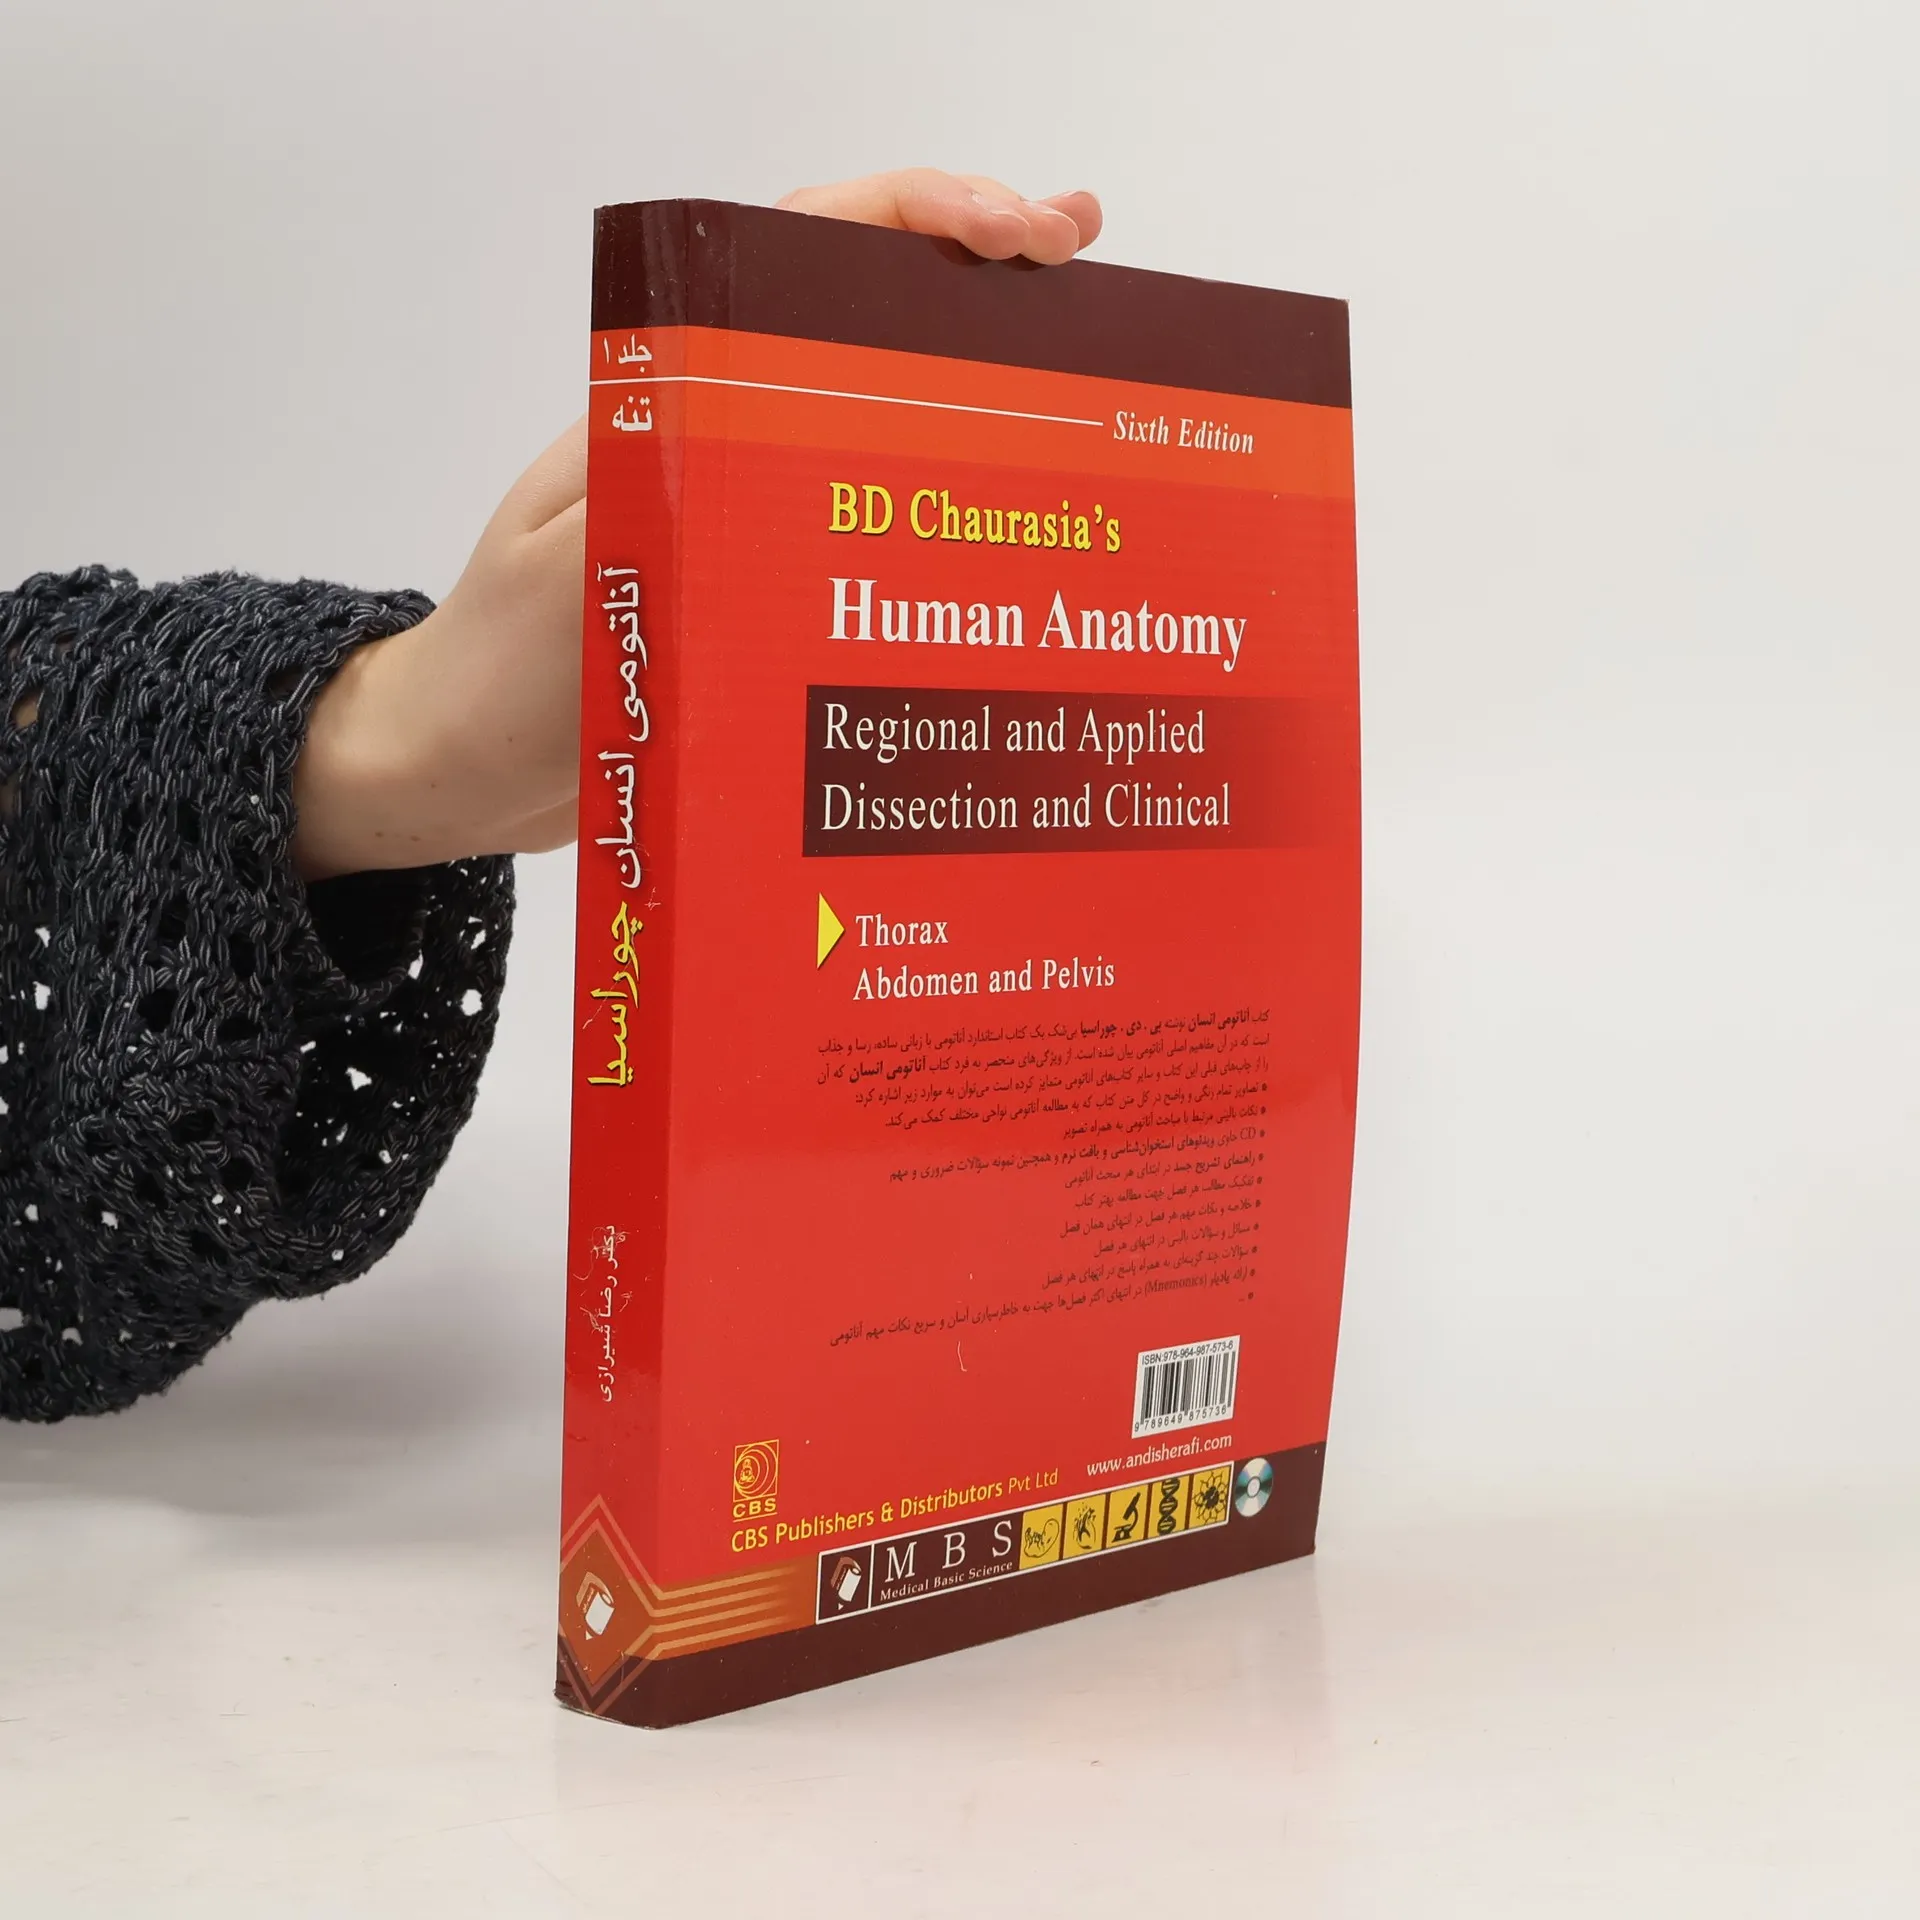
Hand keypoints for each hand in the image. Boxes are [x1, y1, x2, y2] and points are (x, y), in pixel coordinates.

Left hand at [292, 170, 1102, 879]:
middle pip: (863, 310)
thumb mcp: (575, 582)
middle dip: (976, 268)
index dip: (917, 220)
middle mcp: (724, 433)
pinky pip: (870, 513)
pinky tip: (1019, 509)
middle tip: (1083, 260)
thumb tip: (798, 448)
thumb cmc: (500, 675)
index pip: (801, 253)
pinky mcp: (763, 581)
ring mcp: (747, 505)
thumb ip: (662, 506)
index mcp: (675, 401)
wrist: (461, 764)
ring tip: (1087, 348)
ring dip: (978, 365)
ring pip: (880, 406)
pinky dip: (950, 486)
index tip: (1018, 236)